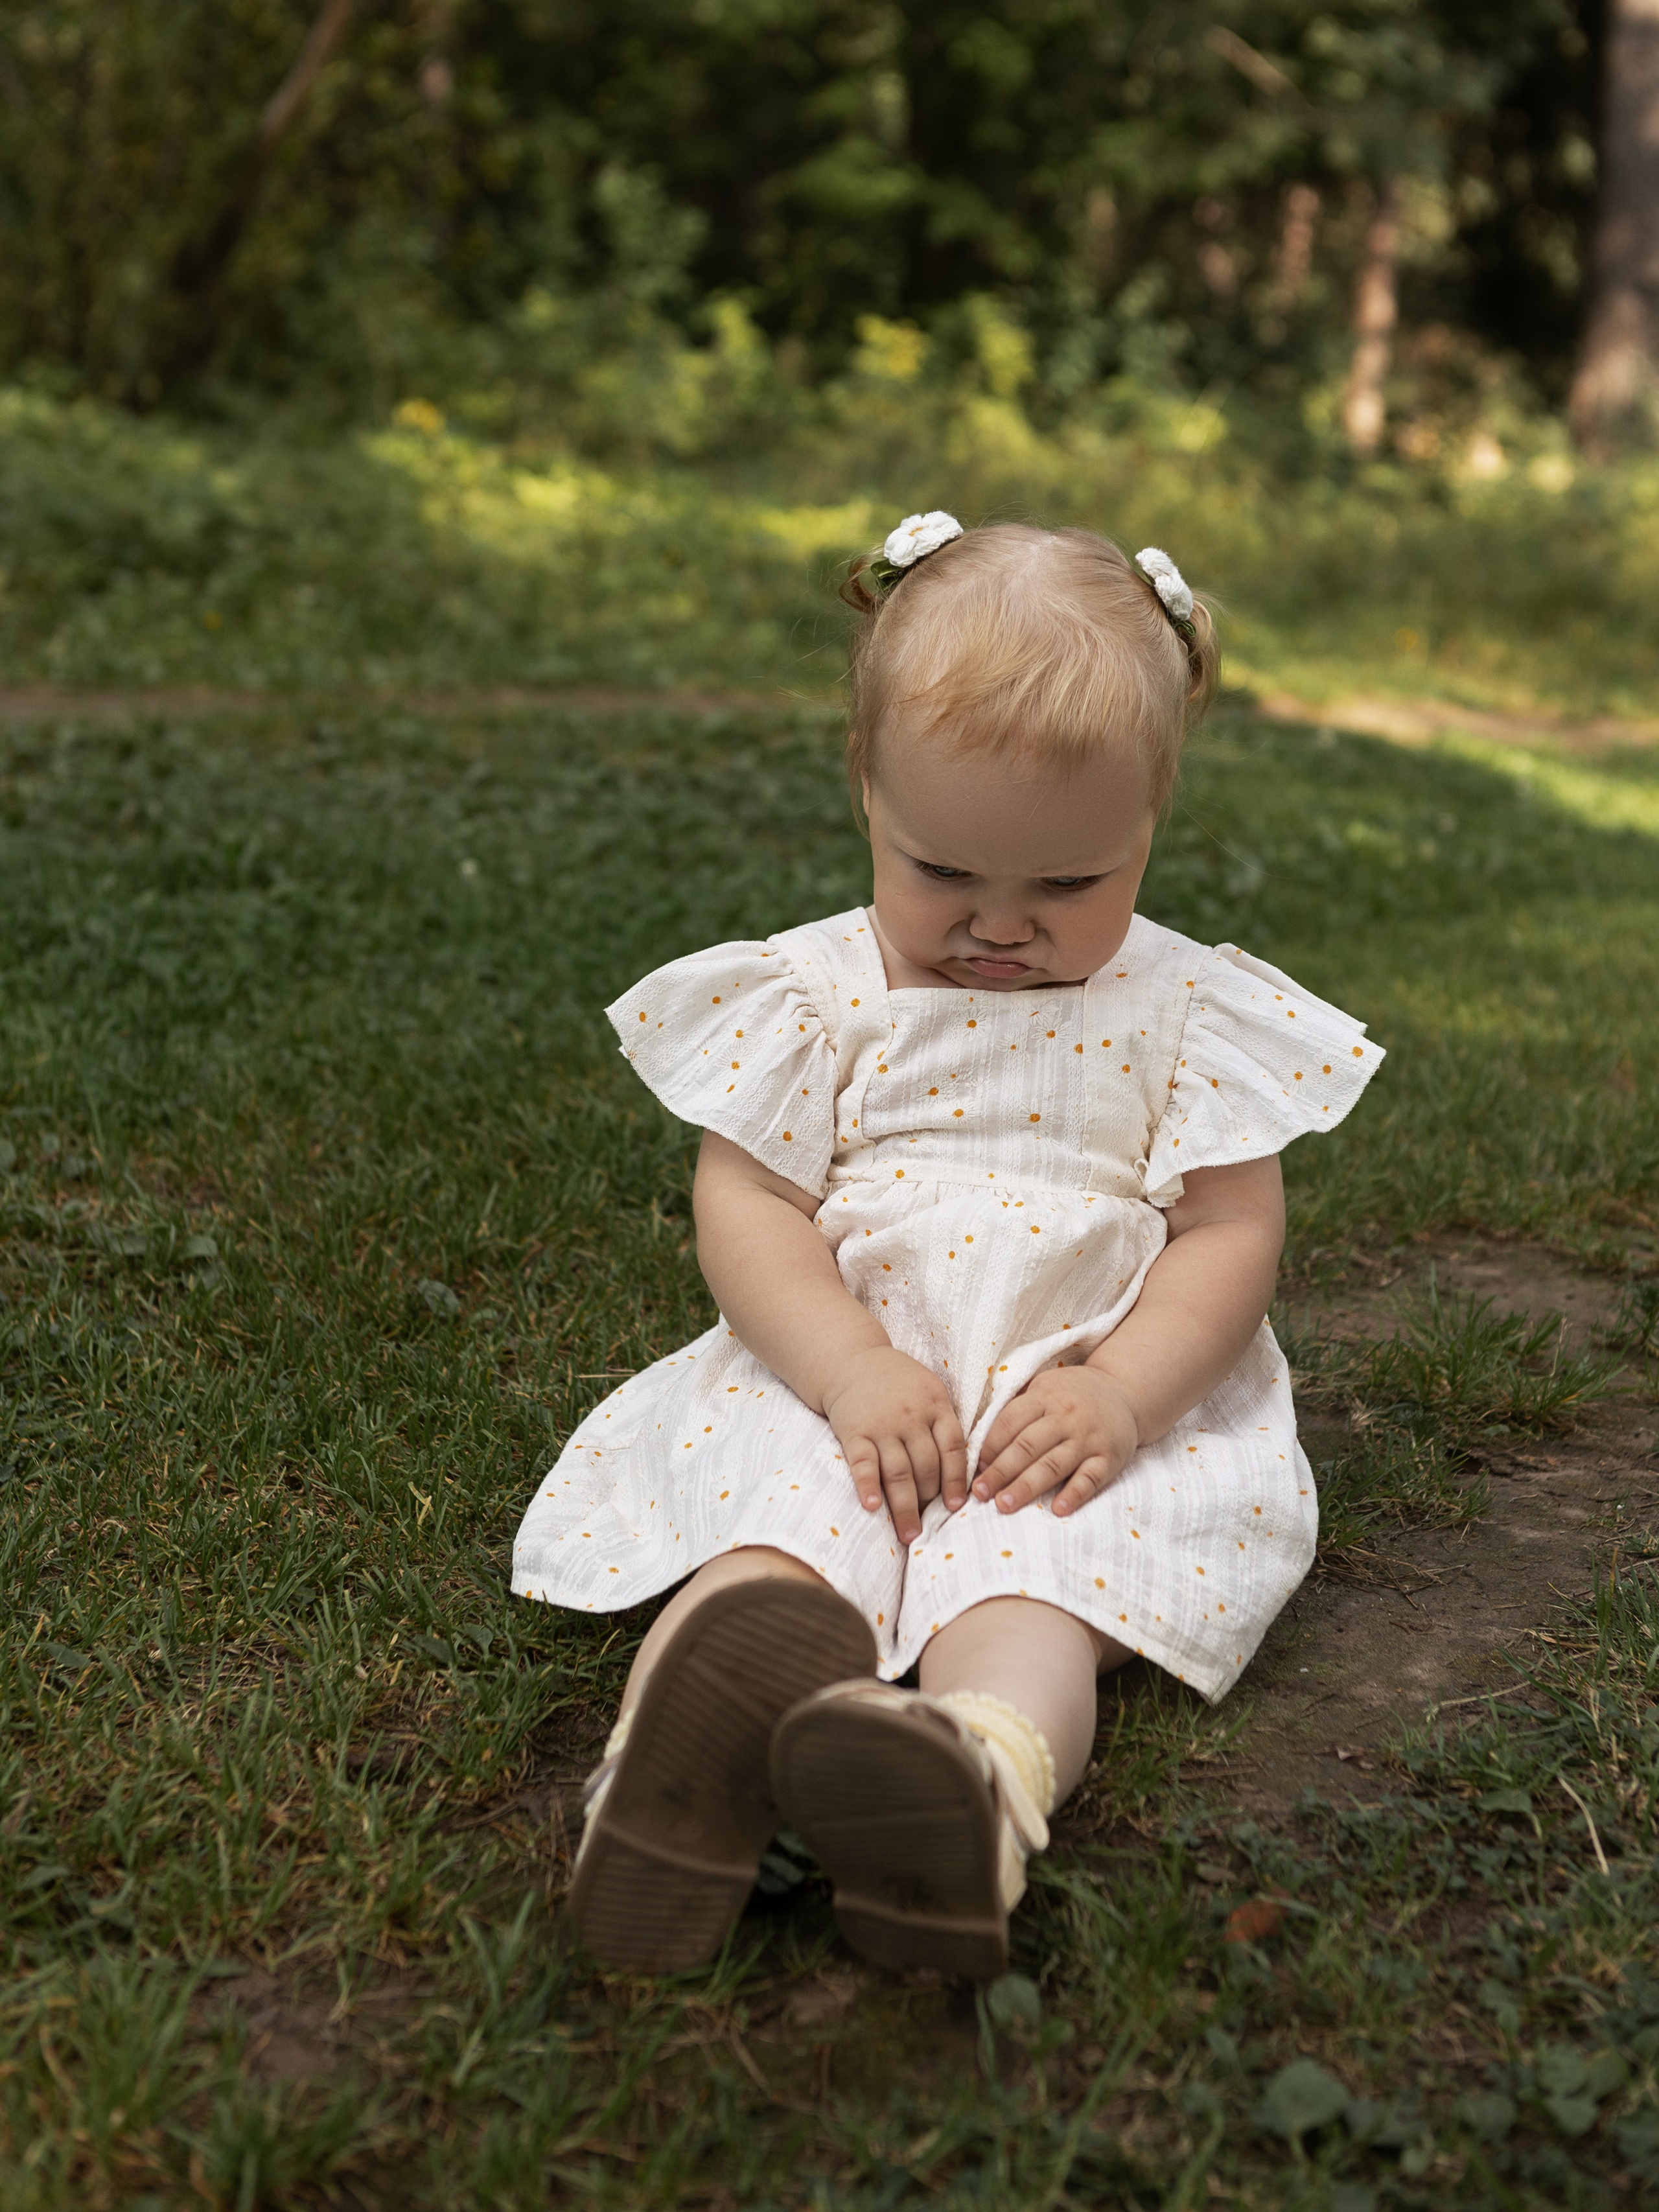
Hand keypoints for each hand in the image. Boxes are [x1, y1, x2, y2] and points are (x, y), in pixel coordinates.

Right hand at [820, 1346, 967, 1543]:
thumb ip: (945, 1423)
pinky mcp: (854, 1431)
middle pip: (927, 1465)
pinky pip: (862, 1462)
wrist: (852, 1361)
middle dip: (929, 1500)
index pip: (953, 1447)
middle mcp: (911, 1416)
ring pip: (899, 1471)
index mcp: (935, 1405)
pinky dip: (867, 1485)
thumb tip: (966, 1471)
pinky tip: (872, 1507)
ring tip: (909, 1535)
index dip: (956, 1480)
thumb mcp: (930, 1390)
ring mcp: (882, 1424)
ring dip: (904, 1507)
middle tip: (929, 1529)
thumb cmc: (898, 1383)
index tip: (958, 1507)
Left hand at [974, 1365, 1139, 1517]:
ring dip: (1027, 1486)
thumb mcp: (1044, 1389)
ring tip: (1004, 1505)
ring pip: (1053, 1465)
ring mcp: (1088, 1438)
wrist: (1125, 1391)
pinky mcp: (1110, 1457)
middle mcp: (1066, 1417)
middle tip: (980, 1493)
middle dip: (1000, 1472)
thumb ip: (1017, 1411)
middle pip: (1027, 1446)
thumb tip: (980, 1446)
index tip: (973, 1469)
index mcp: (1044, 1397)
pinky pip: (1091, 1478)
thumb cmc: (1072, 1395)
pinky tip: (1058, 1510)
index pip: (1010, 1422)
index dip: (989, 1447)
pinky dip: (1075, 1494)